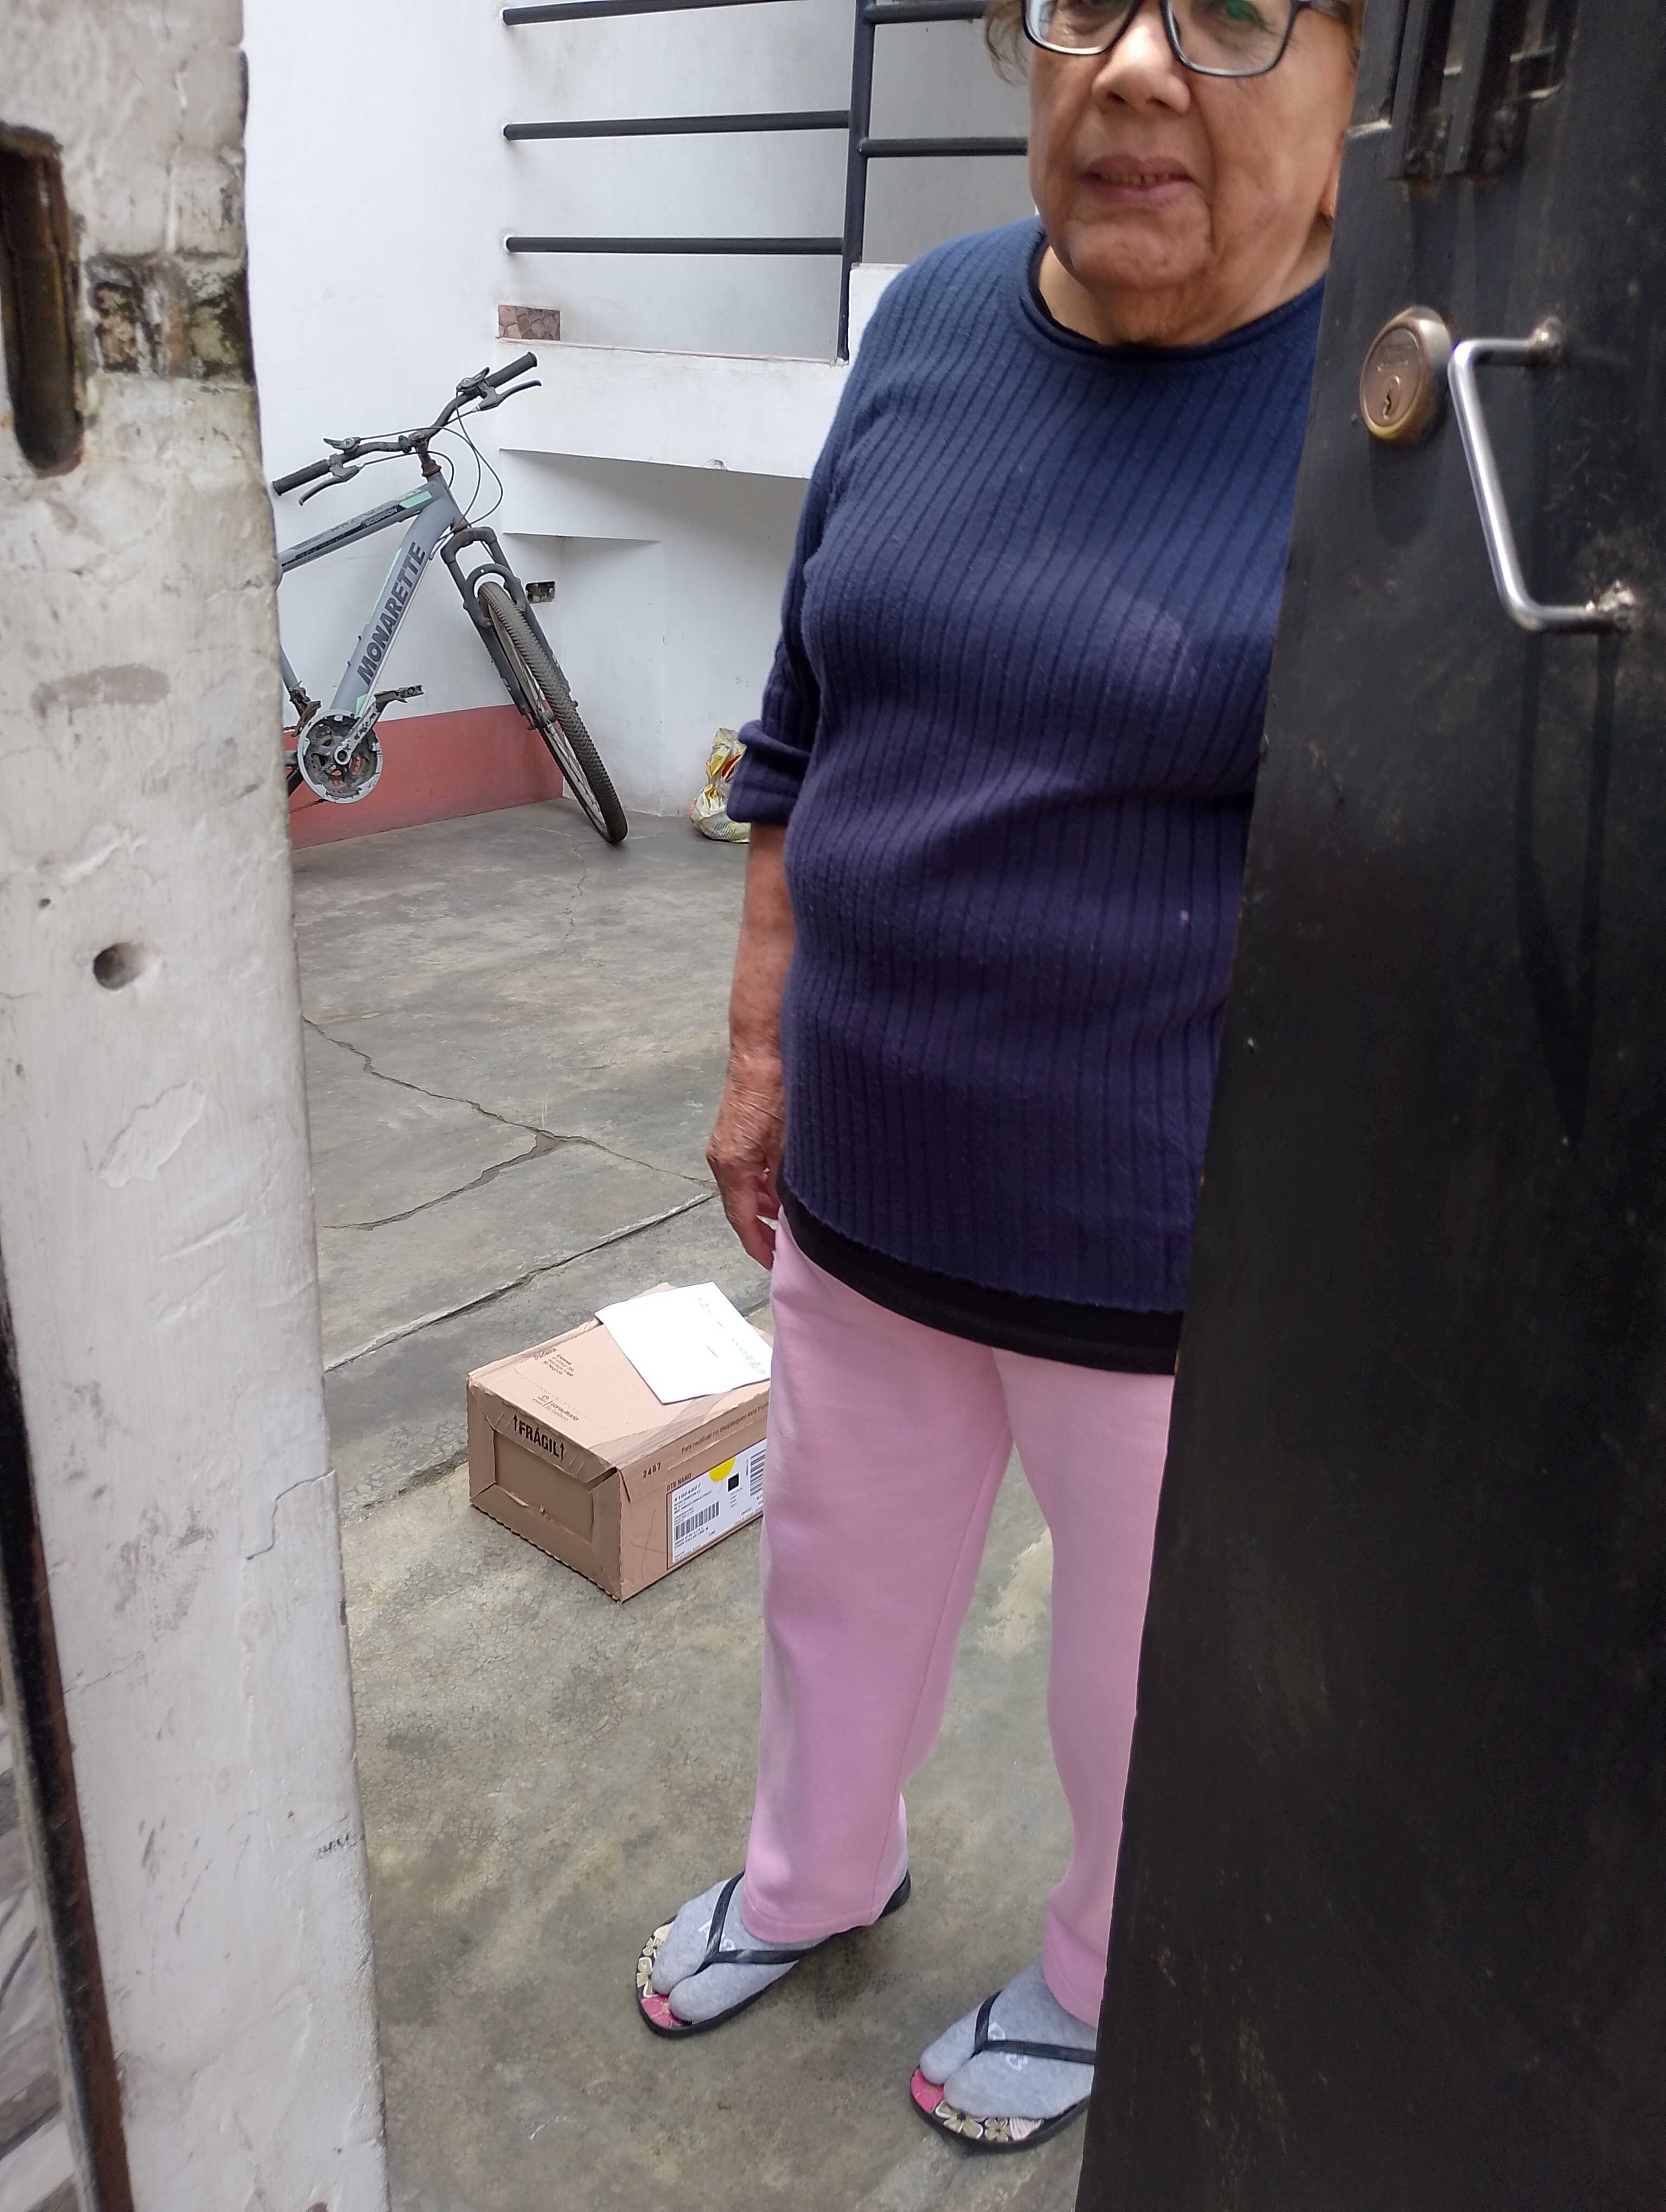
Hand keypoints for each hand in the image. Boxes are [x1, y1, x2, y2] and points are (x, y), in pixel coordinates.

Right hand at [707, 1050, 784, 1267]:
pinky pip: (744, 1169)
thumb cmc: (776, 1091)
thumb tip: (792, 1210)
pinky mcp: (732, 1133)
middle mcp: (721, 1159)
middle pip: (740, 1207)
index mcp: (733, 1167)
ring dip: (764, 1204)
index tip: (774, 1262)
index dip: (758, 1245)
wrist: (761, 1049)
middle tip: (788, 1243)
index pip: (742, 1220)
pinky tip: (782, 1184)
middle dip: (762, 1227)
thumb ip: (786, 1181)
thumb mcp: (788, 1144)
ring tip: (789, 1216)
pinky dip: (761, 1183)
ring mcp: (724, 1145)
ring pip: (743, 1188)